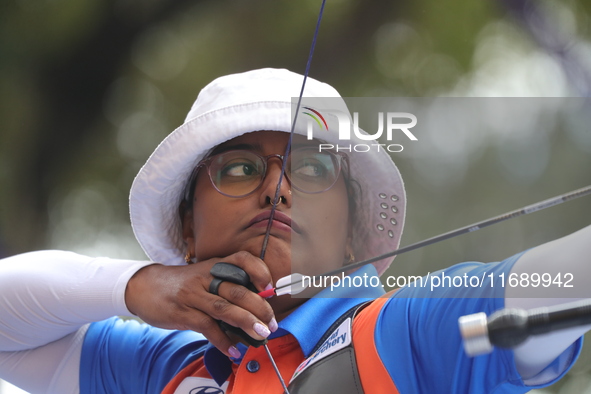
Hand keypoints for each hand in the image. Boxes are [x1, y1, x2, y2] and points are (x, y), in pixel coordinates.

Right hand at [125, 251, 276, 356]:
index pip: (242, 259)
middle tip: (271, 324)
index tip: (270, 288)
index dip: (260, 271)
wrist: (145, 286)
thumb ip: (228, 287)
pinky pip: (206, 326)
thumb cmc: (183, 284)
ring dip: (246, 323)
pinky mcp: (181, 312)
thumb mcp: (206, 277)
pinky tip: (233, 350)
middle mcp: (206, 277)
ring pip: (224, 308)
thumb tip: (257, 309)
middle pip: (238, 290)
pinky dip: (222, 340)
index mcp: (216, 265)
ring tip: (261, 335)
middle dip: (260, 308)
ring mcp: (193, 294)